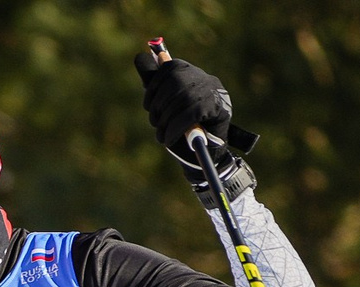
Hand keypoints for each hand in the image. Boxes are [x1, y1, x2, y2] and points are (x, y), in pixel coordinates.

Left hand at [132, 48, 256, 208]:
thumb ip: (153, 82)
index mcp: (190, 73)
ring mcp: (214, 92)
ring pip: (183, 98)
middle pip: (175, 82)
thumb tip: (140, 56)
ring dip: (166, 120)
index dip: (153, 88)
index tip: (149, 106)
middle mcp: (204, 78)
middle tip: (156, 124)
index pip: (168, 68)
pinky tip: (169, 139)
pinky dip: (175, 127)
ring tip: (162, 135)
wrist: (206, 158)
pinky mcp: (219, 108)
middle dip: (159, 105)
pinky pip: (191, 112)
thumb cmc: (182, 131)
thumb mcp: (163, 105)